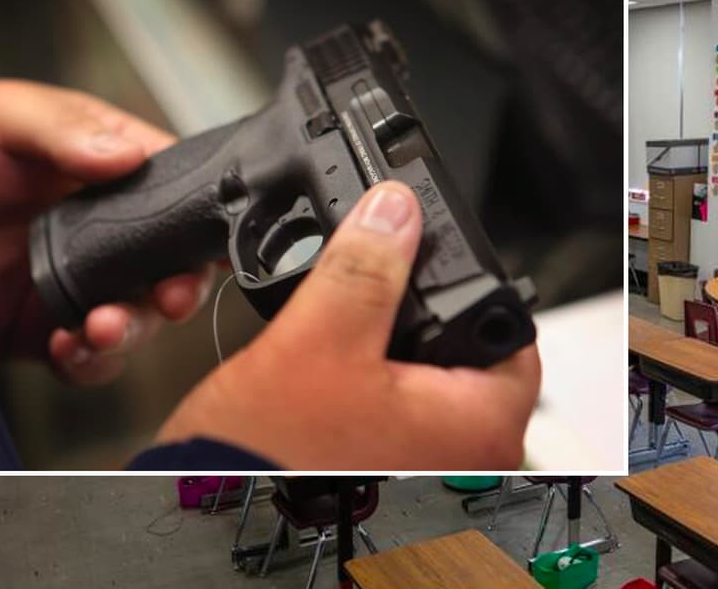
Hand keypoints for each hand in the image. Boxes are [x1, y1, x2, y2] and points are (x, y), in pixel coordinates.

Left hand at [0, 79, 214, 383]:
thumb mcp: (12, 116)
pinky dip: (87, 361)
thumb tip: (124, 152)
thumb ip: (66, 132)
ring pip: (138, 321)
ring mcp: (86, 283)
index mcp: (123, 177)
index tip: (213, 250)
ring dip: (132, 330)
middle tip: (168, 298)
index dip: (207, 229)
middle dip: (178, 292)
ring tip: (102, 327)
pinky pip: (86, 356)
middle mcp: (116, 235)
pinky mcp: (50, 323)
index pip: (186, 202)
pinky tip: (68, 346)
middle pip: (175, 271)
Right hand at [157, 181, 540, 469]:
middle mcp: (465, 458)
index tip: (432, 258)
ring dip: (391, 349)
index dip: (471, 282)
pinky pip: (398, 411)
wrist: (207, 506)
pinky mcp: (388, 472)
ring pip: (428, 381)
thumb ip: (363, 270)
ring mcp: (427, 469)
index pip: (510, 329)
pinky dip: (374, 381)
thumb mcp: (317, 339)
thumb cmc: (270, 459)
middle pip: (467, 354)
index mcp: (477, 427)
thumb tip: (395, 212)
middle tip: (380, 292)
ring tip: (349, 332)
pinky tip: (337, 369)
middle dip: (422, 315)